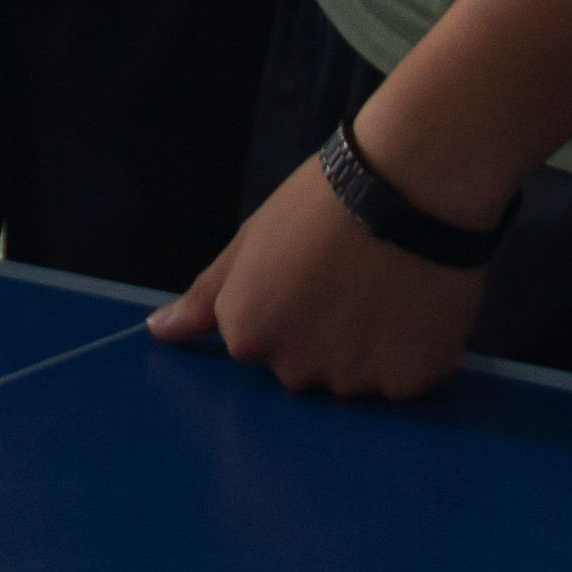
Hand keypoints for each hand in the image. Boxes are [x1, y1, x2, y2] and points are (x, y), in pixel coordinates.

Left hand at [148, 154, 486, 400]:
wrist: (408, 188)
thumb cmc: (322, 205)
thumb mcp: (250, 242)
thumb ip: (205, 299)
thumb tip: (157, 333)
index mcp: (247, 334)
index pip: (256, 344)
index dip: (285, 307)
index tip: (307, 274)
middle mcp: (292, 370)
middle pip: (304, 369)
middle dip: (323, 336)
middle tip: (348, 281)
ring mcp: (352, 380)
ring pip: (355, 380)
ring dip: (367, 348)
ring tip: (385, 289)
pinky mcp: (407, 384)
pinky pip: (403, 381)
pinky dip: (410, 353)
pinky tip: (414, 306)